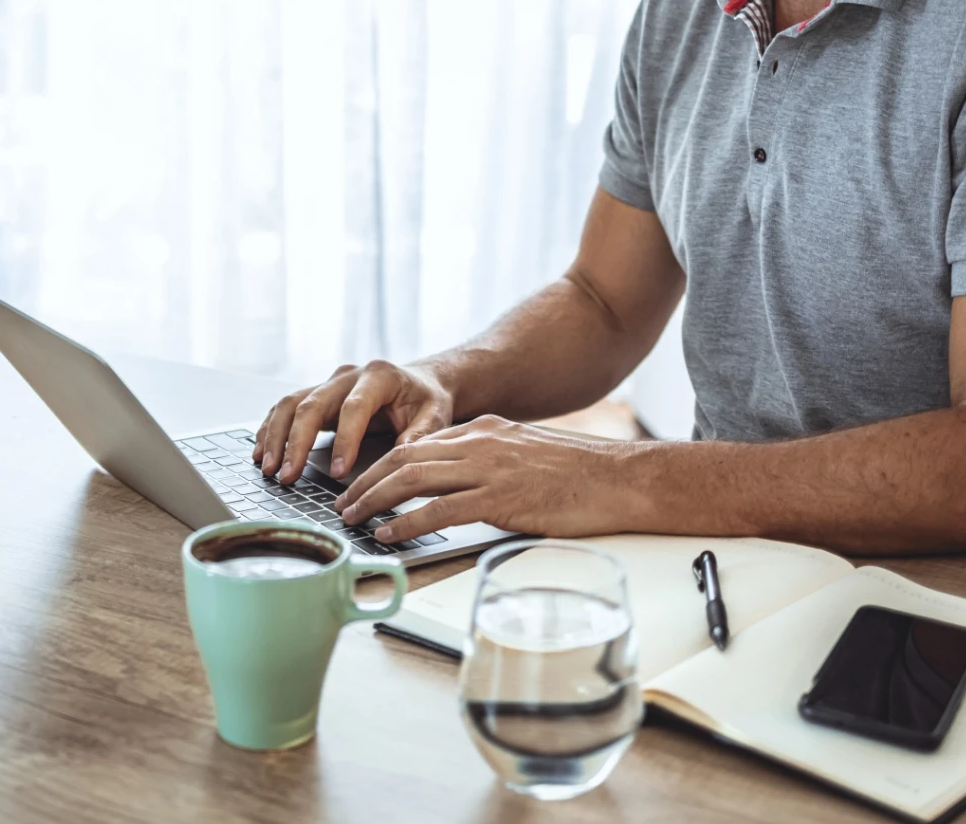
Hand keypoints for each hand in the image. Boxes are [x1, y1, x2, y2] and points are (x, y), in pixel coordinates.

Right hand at [251, 360, 454, 483]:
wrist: (420, 382)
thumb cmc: (427, 400)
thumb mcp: (435, 416)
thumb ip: (419, 437)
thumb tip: (398, 464)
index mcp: (379, 376)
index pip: (354, 408)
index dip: (344, 440)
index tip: (337, 473)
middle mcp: (348, 375)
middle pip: (313, 403)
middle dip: (296, 441)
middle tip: (286, 475)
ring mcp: (329, 383)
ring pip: (292, 403)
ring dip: (276, 436)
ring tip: (267, 468)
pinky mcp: (318, 395)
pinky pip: (287, 408)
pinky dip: (271, 429)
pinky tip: (261, 452)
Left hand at [333, 415, 634, 543]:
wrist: (621, 478)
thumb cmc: (581, 474)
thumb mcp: (525, 453)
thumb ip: (490, 461)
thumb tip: (458, 486)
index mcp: (485, 430)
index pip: (417, 444)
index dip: (382, 465)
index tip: (361, 483)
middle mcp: (480, 442)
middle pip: (404, 458)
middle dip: (366, 482)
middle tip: (344, 504)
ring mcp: (489, 469)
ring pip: (413, 479)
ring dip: (375, 500)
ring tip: (354, 520)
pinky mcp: (501, 498)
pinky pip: (440, 510)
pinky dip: (408, 522)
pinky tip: (389, 534)